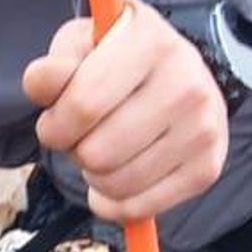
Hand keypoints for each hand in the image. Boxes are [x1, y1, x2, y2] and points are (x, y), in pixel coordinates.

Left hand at [23, 0, 228, 222]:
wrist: (176, 72)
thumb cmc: (115, 60)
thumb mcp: (79, 46)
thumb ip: (52, 67)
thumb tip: (43, 81)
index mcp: (150, 43)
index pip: (83, 107)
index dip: (53, 126)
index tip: (54, 122)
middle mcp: (187, 83)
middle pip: (97, 153)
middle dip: (74, 152)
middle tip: (83, 136)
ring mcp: (204, 128)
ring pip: (117, 184)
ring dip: (94, 176)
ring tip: (103, 150)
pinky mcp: (208, 167)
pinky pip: (140, 207)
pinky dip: (113, 204)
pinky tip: (113, 180)